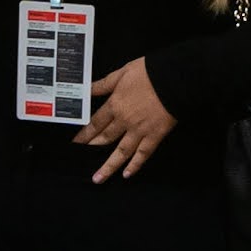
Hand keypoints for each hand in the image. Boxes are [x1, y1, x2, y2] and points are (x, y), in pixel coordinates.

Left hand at [80, 60, 180, 181]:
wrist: (174, 78)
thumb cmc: (149, 72)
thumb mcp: (122, 72)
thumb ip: (104, 84)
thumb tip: (87, 89)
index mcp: (115, 104)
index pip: (95, 123)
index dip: (84, 134)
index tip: (76, 143)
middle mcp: (124, 121)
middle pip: (105, 138)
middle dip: (92, 149)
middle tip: (80, 160)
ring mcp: (140, 130)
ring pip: (121, 152)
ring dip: (108, 166)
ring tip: (98, 179)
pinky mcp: (155, 135)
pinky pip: (143, 153)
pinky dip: (135, 165)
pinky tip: (127, 174)